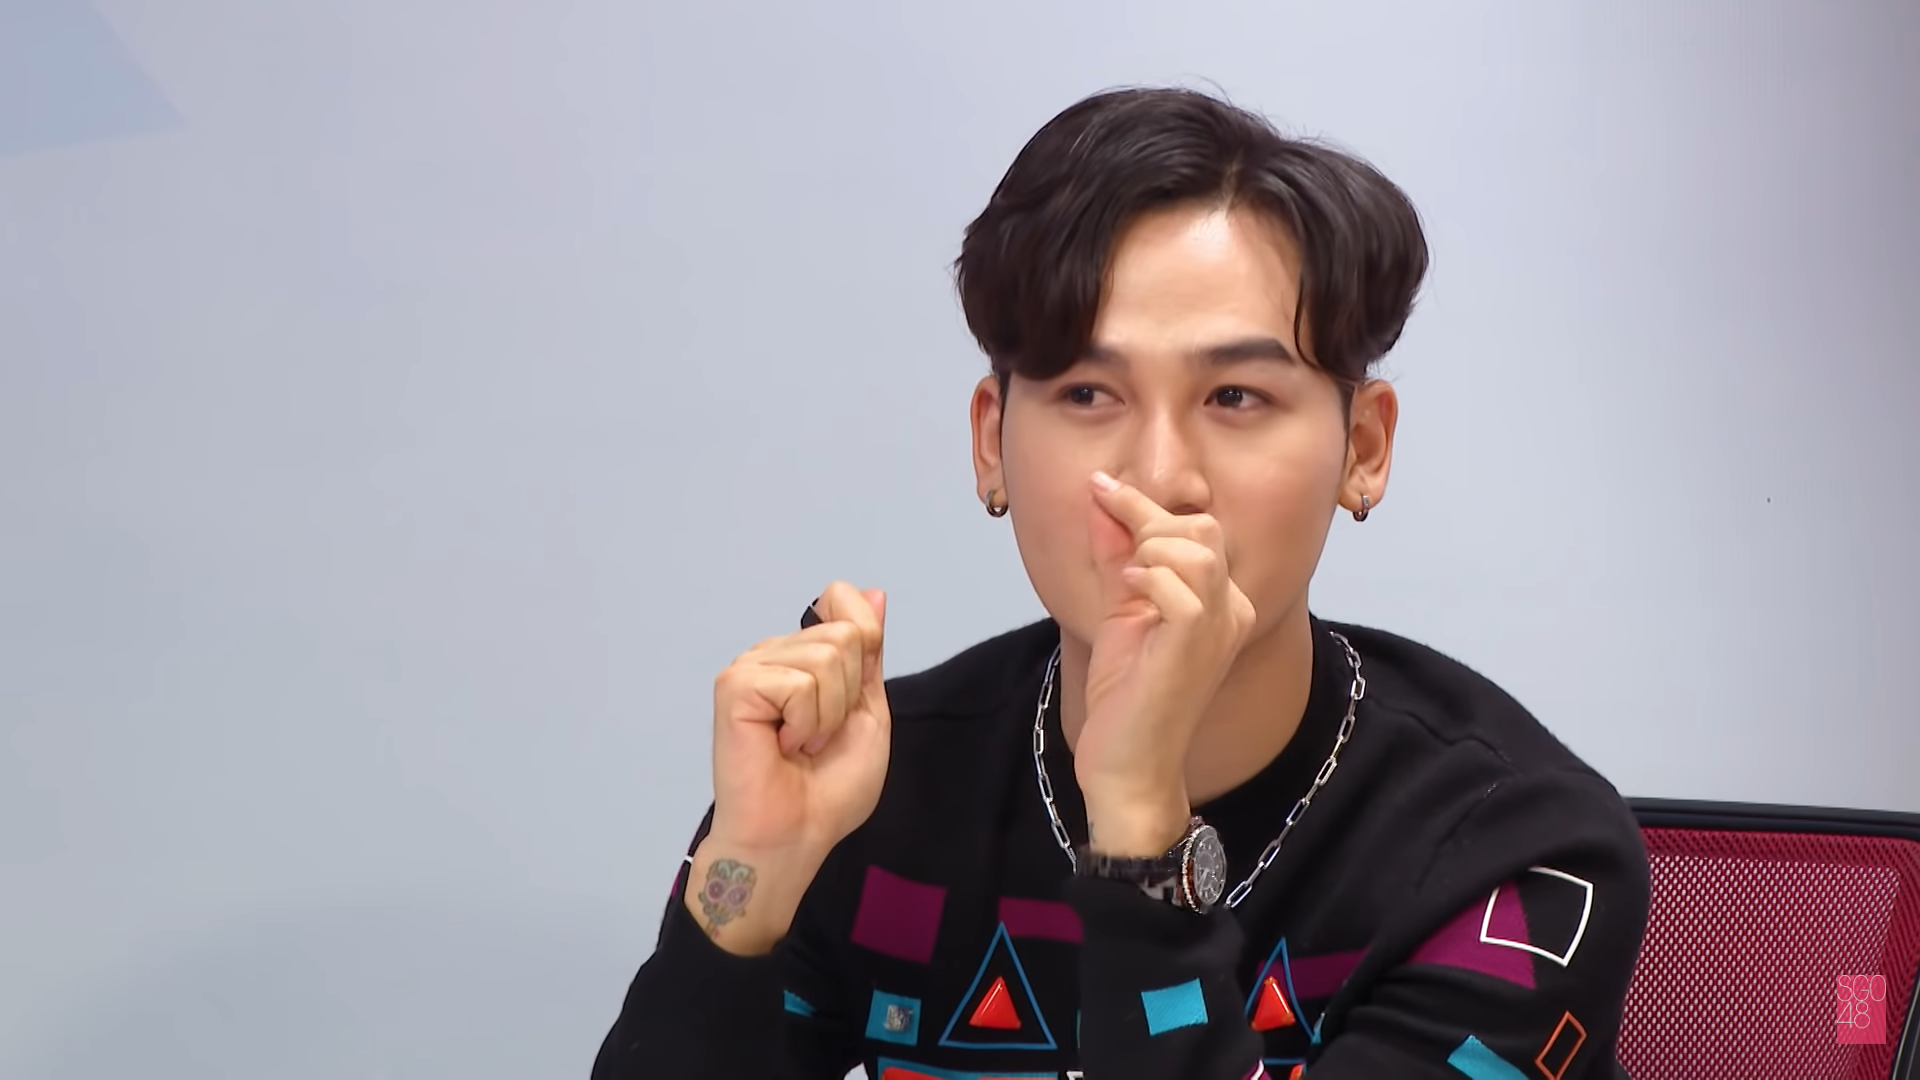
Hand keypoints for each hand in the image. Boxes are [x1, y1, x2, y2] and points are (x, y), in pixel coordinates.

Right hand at [707, 581, 890, 860]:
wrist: (796, 834)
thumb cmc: (829, 788)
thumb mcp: (868, 712)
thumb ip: (869, 653)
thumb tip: (875, 592)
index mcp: (803, 656)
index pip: (843, 600)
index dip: (865, 644)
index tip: (849, 701)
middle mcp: (774, 652)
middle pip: (845, 633)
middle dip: (849, 695)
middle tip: (820, 736)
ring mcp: (751, 666)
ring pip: (826, 656)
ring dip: (828, 716)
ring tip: (800, 744)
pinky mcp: (735, 686)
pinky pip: (799, 684)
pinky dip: (806, 724)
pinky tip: (781, 746)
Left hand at [1075, 471, 1255, 853]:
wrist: (1126, 764)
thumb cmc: (1127, 697)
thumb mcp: (1119, 611)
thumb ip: (1116, 556)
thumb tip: (1102, 499)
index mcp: (1221, 602)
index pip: (1198, 529)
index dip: (1145, 504)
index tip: (1101, 485)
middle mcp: (1232, 611)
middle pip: (1204, 529)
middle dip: (1150, 523)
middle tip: (1118, 555)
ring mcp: (1220, 630)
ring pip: (1198, 551)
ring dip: (1150, 552)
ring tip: (1129, 581)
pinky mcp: (1197, 646)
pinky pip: (1182, 588)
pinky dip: (1148, 579)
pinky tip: (1131, 596)